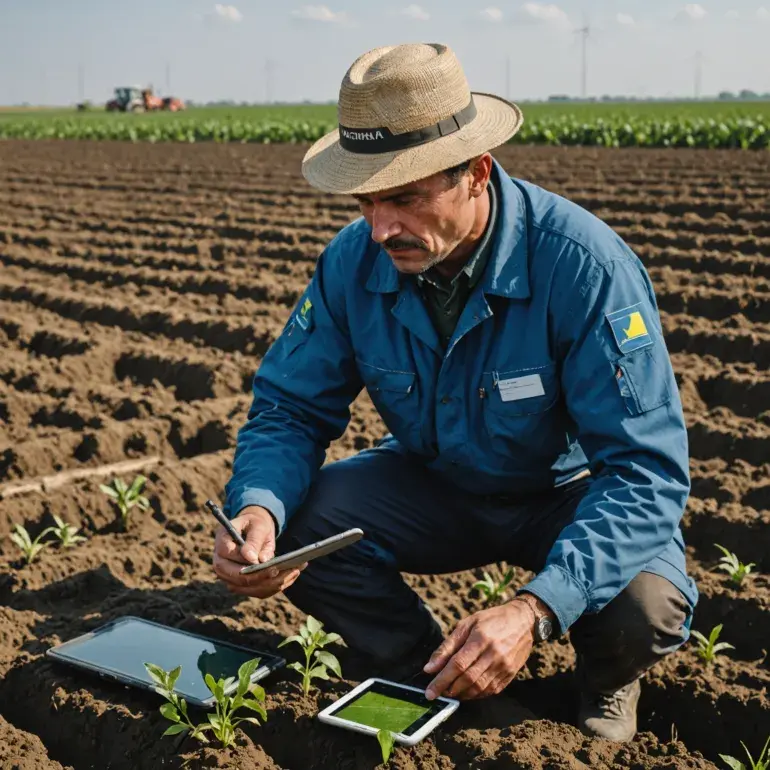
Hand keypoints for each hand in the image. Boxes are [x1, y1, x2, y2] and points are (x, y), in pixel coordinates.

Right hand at [212, 506, 304, 598]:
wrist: (253, 530)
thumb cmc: (254, 524)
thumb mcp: (256, 525)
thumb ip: (254, 539)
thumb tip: (253, 559)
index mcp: (221, 545)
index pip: (230, 556)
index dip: (247, 562)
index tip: (265, 562)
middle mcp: (221, 565)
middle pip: (239, 579)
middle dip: (263, 577)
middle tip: (283, 570)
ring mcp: (230, 578)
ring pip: (251, 588)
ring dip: (274, 583)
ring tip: (294, 571)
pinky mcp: (242, 586)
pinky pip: (259, 591)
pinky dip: (276, 586)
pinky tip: (291, 575)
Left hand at [422, 599, 538, 700]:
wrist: (523, 621)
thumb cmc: (491, 620)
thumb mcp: (466, 624)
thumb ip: (447, 646)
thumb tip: (430, 668)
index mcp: (481, 639)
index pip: (457, 665)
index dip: (441, 680)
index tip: (429, 692)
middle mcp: (494, 655)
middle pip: (468, 679)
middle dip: (449, 690)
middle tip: (438, 693)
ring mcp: (504, 667)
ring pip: (479, 688)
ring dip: (461, 695)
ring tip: (450, 692)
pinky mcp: (510, 675)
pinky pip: (490, 691)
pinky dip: (476, 695)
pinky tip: (466, 691)